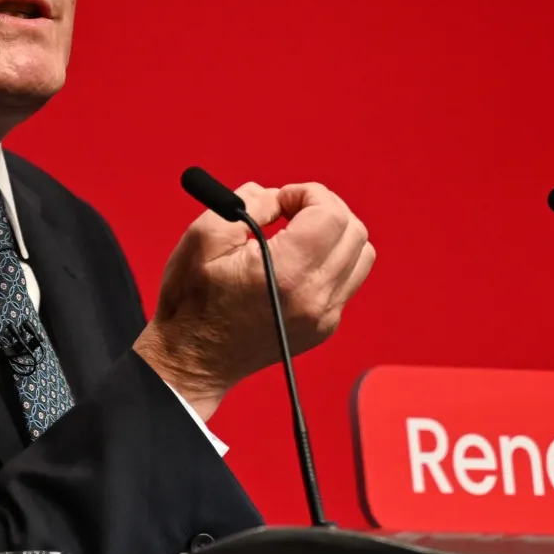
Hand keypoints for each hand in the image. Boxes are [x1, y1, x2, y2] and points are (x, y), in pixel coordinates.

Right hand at [134, 182, 374, 420]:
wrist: (193, 360)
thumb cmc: (192, 302)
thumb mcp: (204, 236)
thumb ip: (248, 203)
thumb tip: (277, 196)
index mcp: (286, 273)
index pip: (330, 215)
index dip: (308, 193)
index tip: (282, 199)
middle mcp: (315, 297)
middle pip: (354, 231)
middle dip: (325, 207)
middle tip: (291, 208)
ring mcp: (325, 316)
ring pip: (361, 255)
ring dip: (336, 232)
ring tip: (299, 231)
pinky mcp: (324, 327)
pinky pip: (348, 280)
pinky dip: (332, 259)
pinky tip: (298, 260)